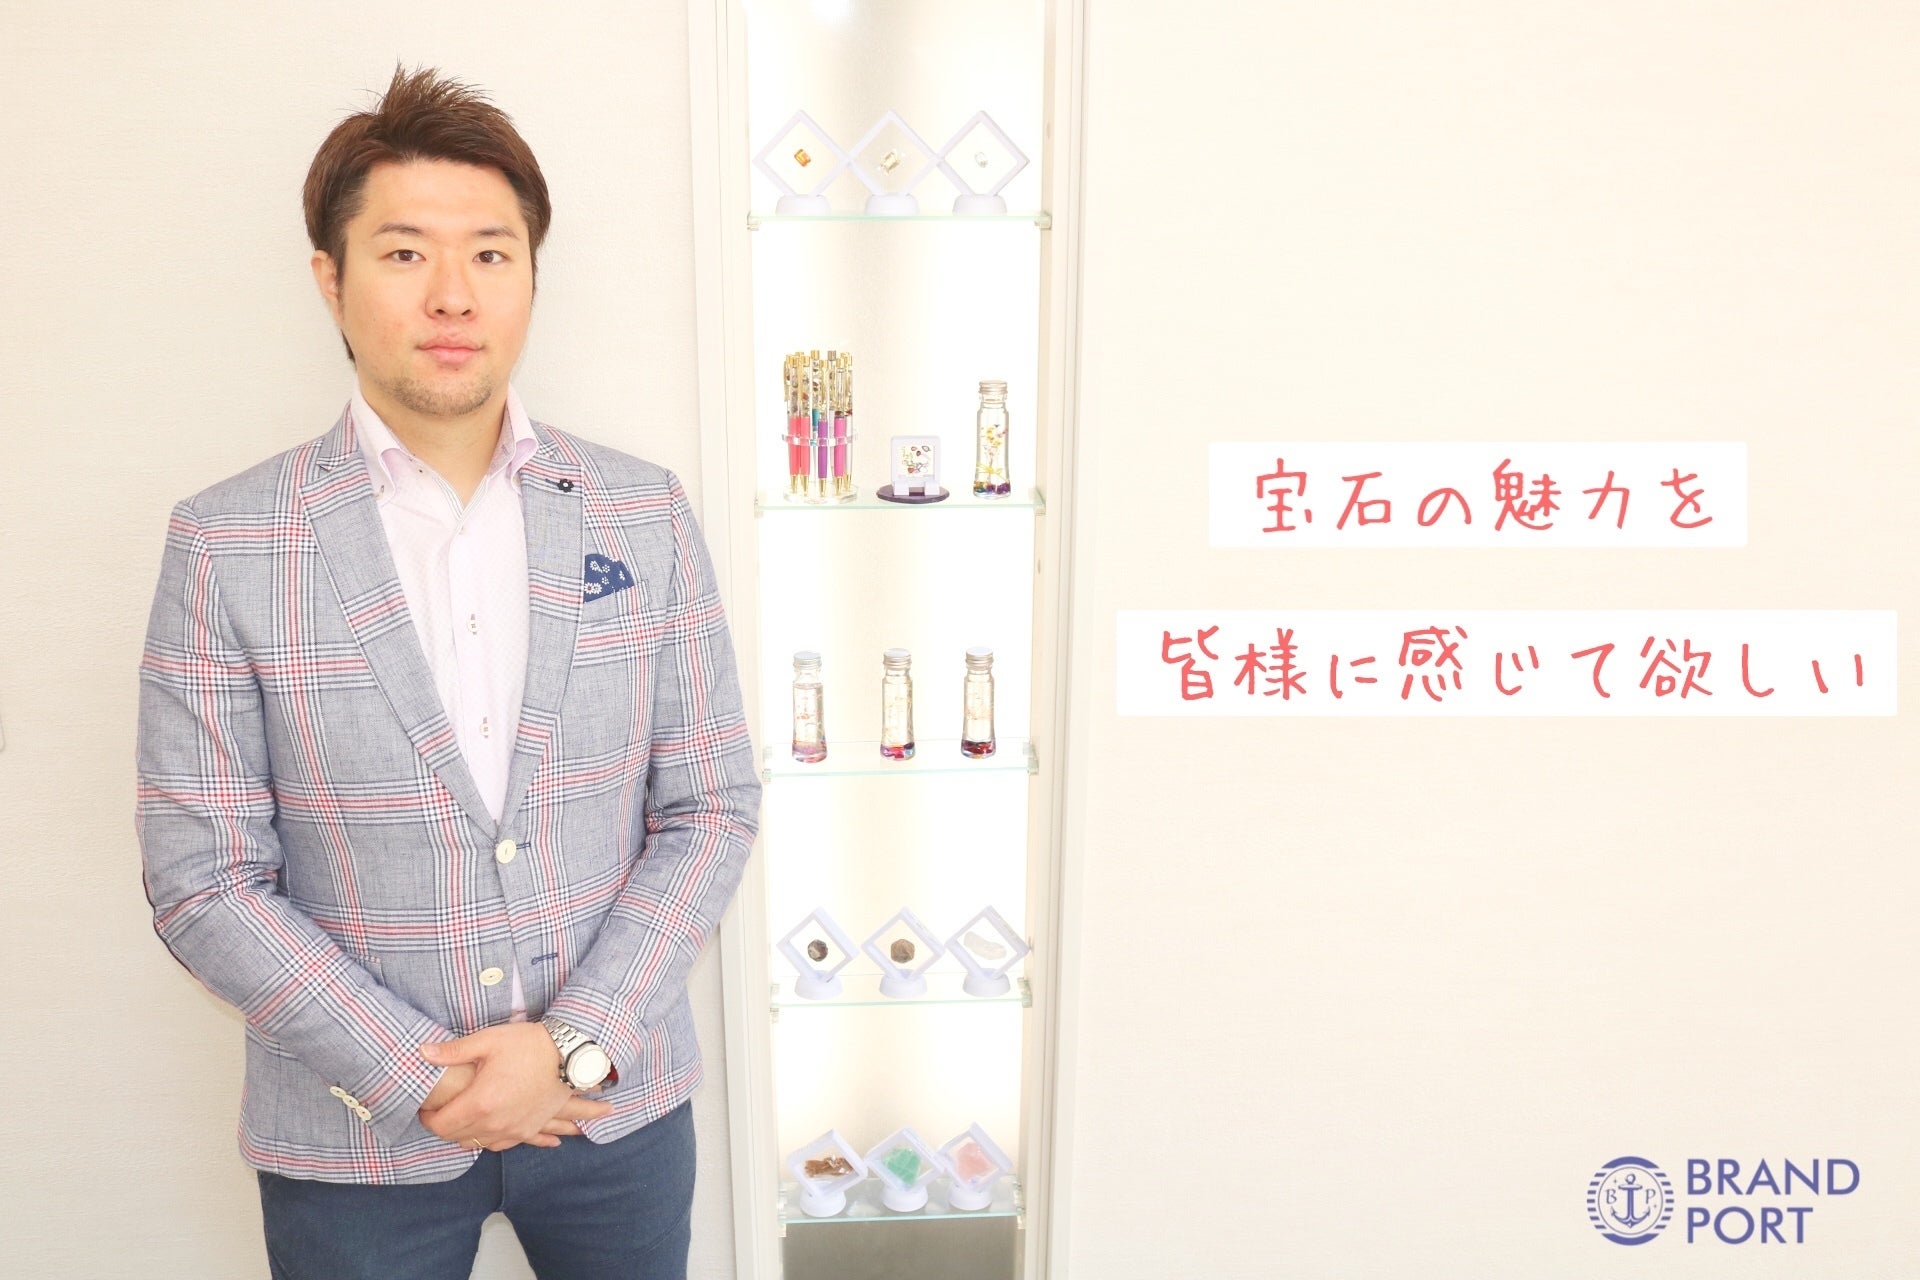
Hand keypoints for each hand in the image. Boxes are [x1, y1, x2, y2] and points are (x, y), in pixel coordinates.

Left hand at [415, 1023, 614, 1150]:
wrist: (569, 1054)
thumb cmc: (528, 1044)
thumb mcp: (488, 1041)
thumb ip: (453, 1051)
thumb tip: (422, 1053)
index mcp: (480, 1103)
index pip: (440, 1125)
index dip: (427, 1118)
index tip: (426, 1108)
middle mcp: (494, 1124)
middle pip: (456, 1137)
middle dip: (444, 1125)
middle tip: (441, 1109)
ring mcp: (513, 1130)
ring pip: (477, 1144)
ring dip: (465, 1133)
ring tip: (463, 1115)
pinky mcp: (528, 1130)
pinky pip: (500, 1145)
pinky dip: (489, 1138)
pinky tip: (488, 1127)